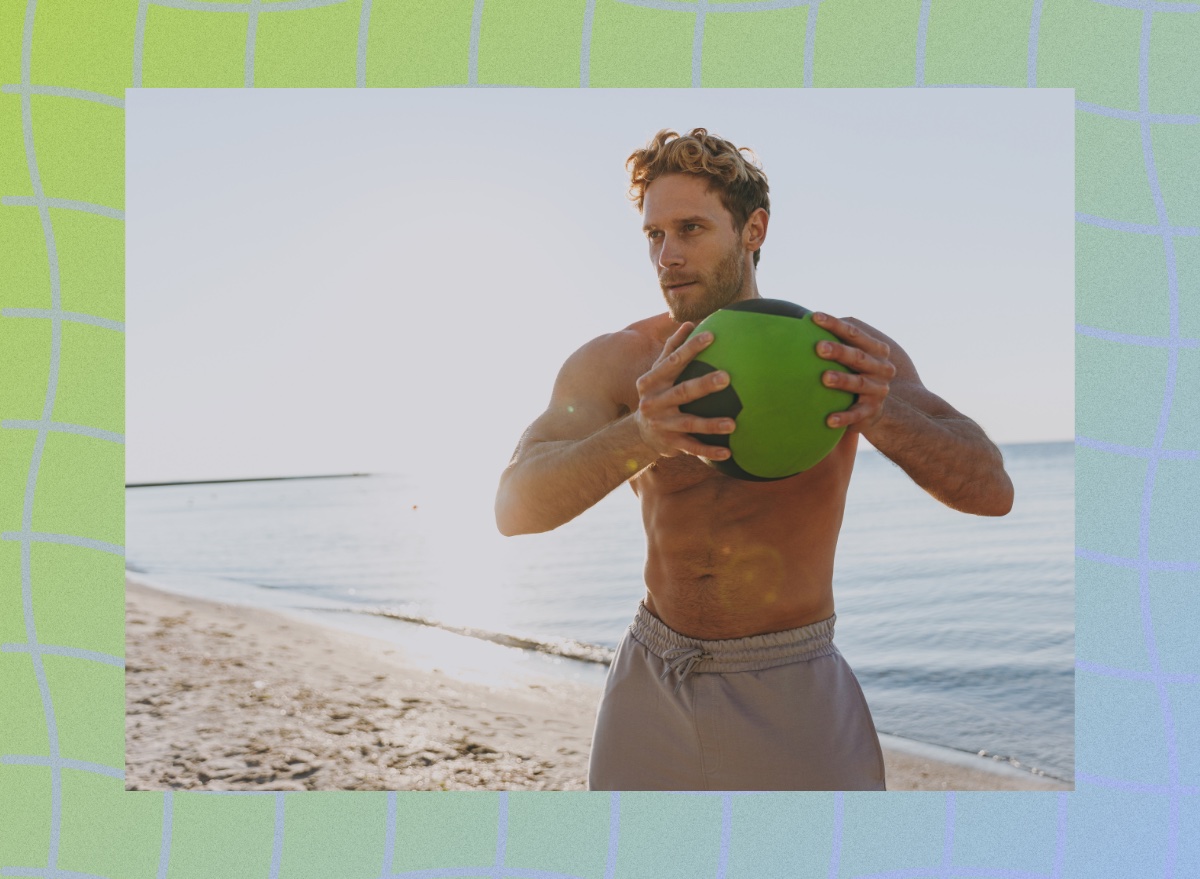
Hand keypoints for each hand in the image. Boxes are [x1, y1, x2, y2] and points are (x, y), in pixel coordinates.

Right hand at [634, 323, 736, 459]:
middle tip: (727, 377)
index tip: (712, 336)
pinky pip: (692, 448)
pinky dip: (709, 452)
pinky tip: (728, 452)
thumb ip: (671, 349)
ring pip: (689, 423)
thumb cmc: (657, 394)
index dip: (691, 348)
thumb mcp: (658, 372)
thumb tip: (688, 323)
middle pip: (682, 391)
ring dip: (711, 424)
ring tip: (733, 424)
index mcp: (651, 381)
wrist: (640, 433)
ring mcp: (662, 424)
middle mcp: (654, 402)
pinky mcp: (670, 444)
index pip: (672, 361)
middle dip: (704, 384)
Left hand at [811, 313, 896, 430]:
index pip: (854, 333)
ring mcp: (878, 391)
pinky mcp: (871, 412)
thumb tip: (805, 318)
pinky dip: (843, 417)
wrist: (874, 408)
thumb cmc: (854, 373)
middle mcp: (881, 368)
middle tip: (818, 347)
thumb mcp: (852, 355)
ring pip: (859, 383)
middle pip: (858, 357)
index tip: (814, 317)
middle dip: (839, 351)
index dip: (835, 324)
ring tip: (824, 378)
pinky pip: (857, 415)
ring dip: (842, 380)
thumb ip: (837, 339)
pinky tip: (829, 420)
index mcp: (876, 350)